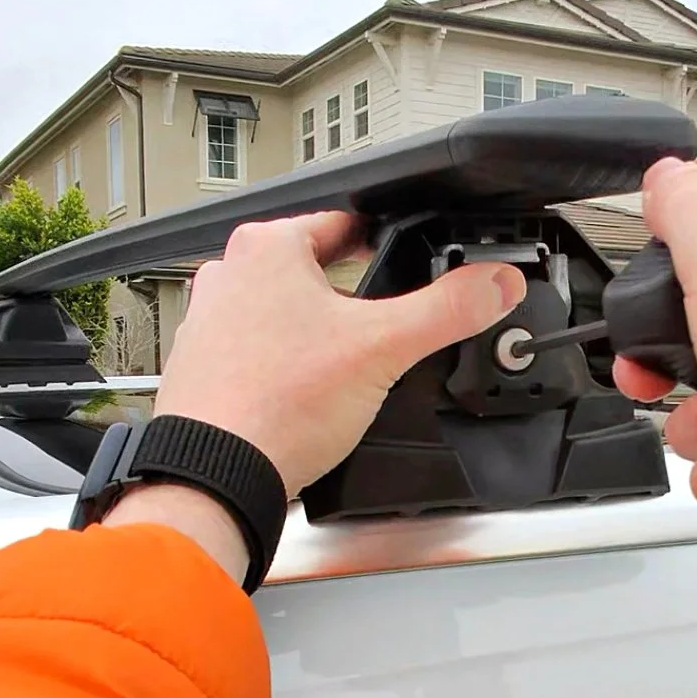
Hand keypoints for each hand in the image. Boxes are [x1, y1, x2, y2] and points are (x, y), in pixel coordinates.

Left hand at [105, 211, 525, 581]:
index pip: (344, 224)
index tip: (405, 259)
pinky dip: (282, 367)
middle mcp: (228, 275)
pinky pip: (255, 354)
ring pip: (280, 312)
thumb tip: (495, 283)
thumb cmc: (277, 406)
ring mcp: (208, 322)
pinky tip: (304, 396)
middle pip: (311, 269)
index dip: (385, 243)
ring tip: (343, 365)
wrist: (214, 473)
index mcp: (268, 248)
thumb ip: (447, 310)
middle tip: (381, 324)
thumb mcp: (384, 348)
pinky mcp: (201, 367)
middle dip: (349, 295)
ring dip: (313, 332)